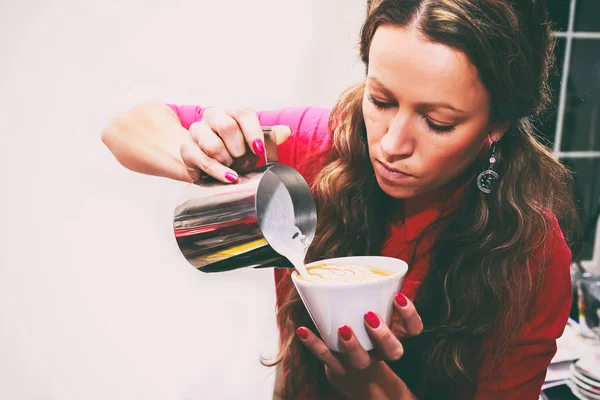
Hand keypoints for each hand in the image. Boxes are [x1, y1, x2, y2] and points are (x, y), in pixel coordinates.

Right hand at [179, 107, 292, 182]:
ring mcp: (197, 131)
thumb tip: (287, 131)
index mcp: (230, 110)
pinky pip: (204, 161)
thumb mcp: (254, 144)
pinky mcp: (187, 149)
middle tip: (242, 160)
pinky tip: (229, 177)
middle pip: (226, 127)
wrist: (206, 162)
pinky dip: (219, 172)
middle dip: (239, 150)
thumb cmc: (233, 150)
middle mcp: (211, 116)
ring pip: (213, 146)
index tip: (259, 150)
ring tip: (232, 166)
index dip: (253, 132)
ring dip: (228, 161)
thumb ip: (271, 137)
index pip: (242, 113)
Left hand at [296, 293, 422, 397]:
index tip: (398, 296)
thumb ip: (371, 295)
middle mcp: (380, 352)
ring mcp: (360, 363)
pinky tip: (303, 330)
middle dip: (383, 335)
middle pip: (393, 351)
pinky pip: (326, 357)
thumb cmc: (364, 335)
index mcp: (393, 335)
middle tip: (369, 316)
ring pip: (361, 360)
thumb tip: (354, 262)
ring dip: (352, 345)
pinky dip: (314, 344)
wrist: (352, 373)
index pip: (414, 329)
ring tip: (343, 328)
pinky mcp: (338, 368)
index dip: (410, 315)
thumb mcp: (374, 316)